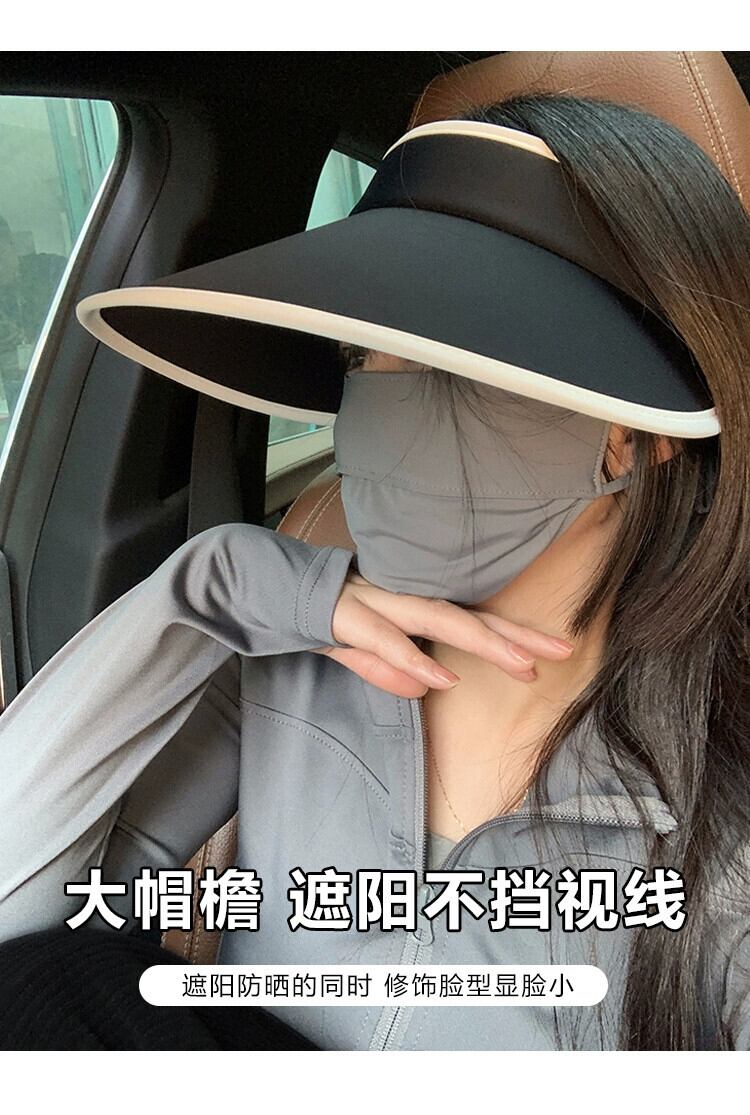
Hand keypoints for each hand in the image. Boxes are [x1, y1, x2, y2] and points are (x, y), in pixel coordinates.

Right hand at [310, 570, 574, 697]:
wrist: (272, 589)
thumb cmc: (321, 616)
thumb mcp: (360, 650)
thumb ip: (389, 668)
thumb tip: (422, 691)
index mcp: (412, 608)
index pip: (474, 621)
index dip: (515, 635)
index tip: (557, 650)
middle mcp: (405, 600)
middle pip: (472, 617)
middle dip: (518, 635)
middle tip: (562, 650)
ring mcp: (381, 605)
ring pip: (441, 620)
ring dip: (484, 643)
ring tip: (522, 664)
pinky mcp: (350, 618)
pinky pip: (387, 641)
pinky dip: (414, 659)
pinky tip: (442, 677)